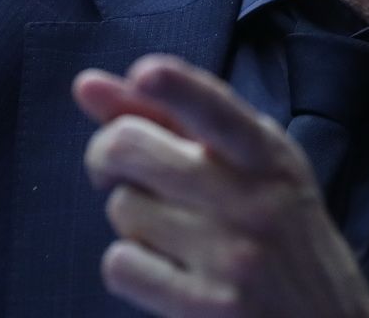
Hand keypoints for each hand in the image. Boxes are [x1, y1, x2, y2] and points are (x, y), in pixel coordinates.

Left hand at [73, 54, 368, 317]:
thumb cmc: (280, 237)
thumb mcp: (253, 168)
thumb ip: (174, 119)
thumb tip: (88, 86)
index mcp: (268, 155)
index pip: (217, 109)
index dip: (177, 87)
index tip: (145, 74)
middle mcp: (254, 199)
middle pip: (133, 148)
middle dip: (106, 155)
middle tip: (117, 171)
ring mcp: (232, 255)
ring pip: (123, 208)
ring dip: (131, 219)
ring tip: (170, 231)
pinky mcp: (209, 306)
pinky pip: (122, 264)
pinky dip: (129, 265)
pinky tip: (165, 270)